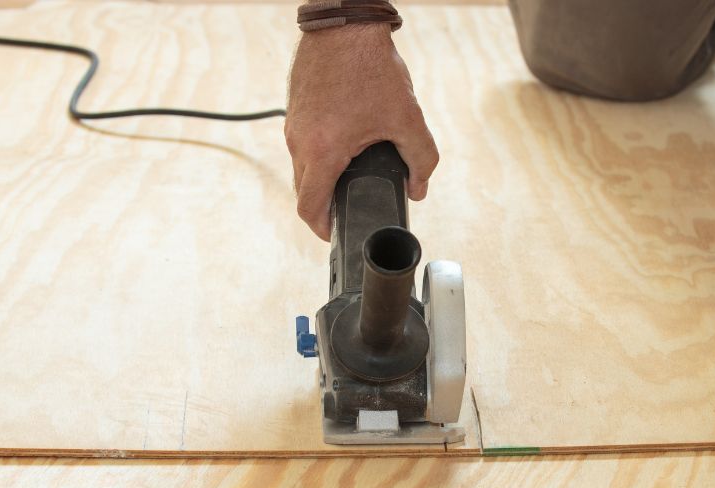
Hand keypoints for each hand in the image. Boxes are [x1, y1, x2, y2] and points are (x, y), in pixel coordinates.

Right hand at [285, 24, 438, 240]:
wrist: (345, 25)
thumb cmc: (369, 66)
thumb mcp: (407, 118)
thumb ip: (421, 160)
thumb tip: (419, 188)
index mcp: (323, 151)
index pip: (310, 208)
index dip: (322, 230)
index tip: (335, 234)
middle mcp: (300, 141)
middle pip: (304, 192)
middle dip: (325, 207)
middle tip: (348, 211)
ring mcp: (293, 126)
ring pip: (302, 169)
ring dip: (322, 180)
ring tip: (350, 179)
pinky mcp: (295, 111)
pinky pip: (303, 146)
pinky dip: (319, 156)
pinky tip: (345, 148)